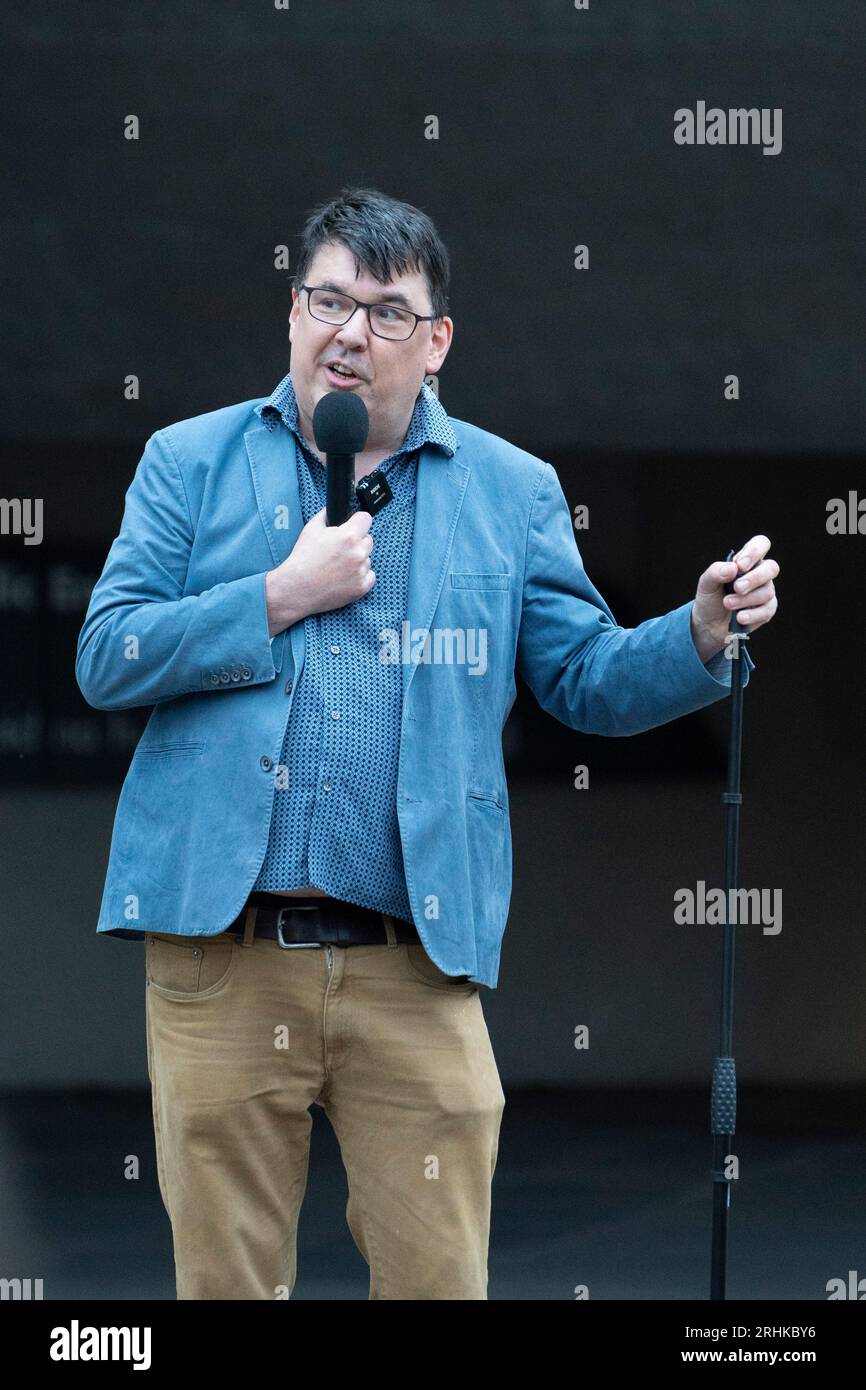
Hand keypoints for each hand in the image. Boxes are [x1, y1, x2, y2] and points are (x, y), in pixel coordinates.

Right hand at [265, 507, 374, 635]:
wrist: (297, 588)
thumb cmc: (303, 559)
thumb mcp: (311, 529)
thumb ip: (326, 515)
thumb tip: (334, 509)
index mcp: (348, 536)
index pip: (366, 519)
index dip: (357, 521)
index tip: (353, 525)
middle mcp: (359, 553)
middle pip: (368, 539)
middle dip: (356, 541)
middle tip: (340, 549)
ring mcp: (361, 571)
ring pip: (367, 558)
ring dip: (357, 559)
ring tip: (338, 566)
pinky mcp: (362, 587)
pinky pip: (369, 575)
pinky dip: (360, 576)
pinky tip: (344, 576)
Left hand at [690, 534, 779, 661]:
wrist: (708, 625)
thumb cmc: (710, 599)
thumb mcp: (706, 583)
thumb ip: (716, 571)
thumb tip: (733, 568)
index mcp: (746, 561)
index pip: (760, 544)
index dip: (754, 552)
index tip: (740, 566)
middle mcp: (759, 574)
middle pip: (771, 567)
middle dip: (754, 578)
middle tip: (737, 588)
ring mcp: (765, 592)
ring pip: (767, 591)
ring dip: (745, 599)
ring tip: (727, 604)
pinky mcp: (767, 610)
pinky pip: (767, 610)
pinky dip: (752, 614)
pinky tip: (740, 617)